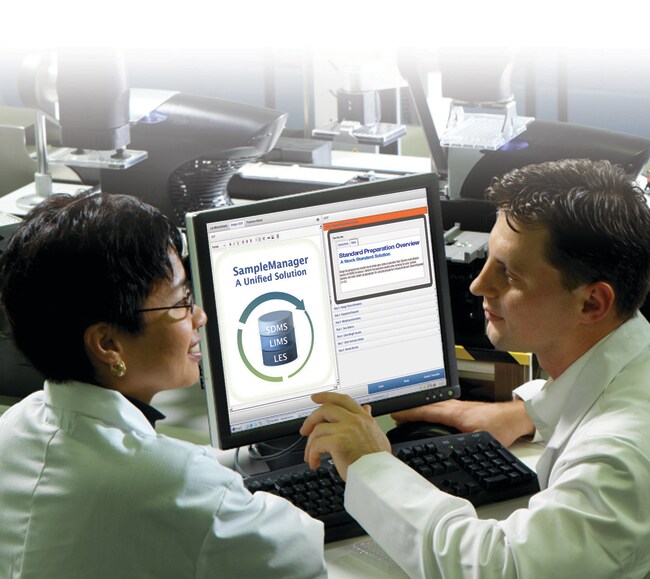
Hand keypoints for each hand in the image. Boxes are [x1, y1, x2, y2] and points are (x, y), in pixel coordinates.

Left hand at [300, 392, 391, 480]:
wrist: (380, 477)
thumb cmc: (378, 461)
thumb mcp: (377, 434)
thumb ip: (368, 420)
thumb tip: (366, 408)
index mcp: (363, 418)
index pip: (342, 399)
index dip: (326, 396)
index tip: (315, 398)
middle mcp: (355, 420)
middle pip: (326, 409)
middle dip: (311, 419)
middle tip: (305, 430)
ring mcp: (347, 430)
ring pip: (318, 429)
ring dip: (310, 444)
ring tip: (310, 455)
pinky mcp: (339, 442)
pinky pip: (317, 444)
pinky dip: (312, 454)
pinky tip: (314, 462)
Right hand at [391, 398, 534, 447]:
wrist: (516, 417)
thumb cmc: (501, 426)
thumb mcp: (479, 439)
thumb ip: (462, 443)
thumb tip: (447, 450)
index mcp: (454, 412)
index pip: (426, 411)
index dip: (409, 413)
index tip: (396, 415)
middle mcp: (455, 406)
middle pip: (426, 406)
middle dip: (410, 410)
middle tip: (397, 415)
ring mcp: (459, 406)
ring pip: (434, 405)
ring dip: (420, 408)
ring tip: (409, 414)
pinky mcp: (464, 408)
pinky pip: (441, 406)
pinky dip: (431, 409)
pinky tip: (431, 414)